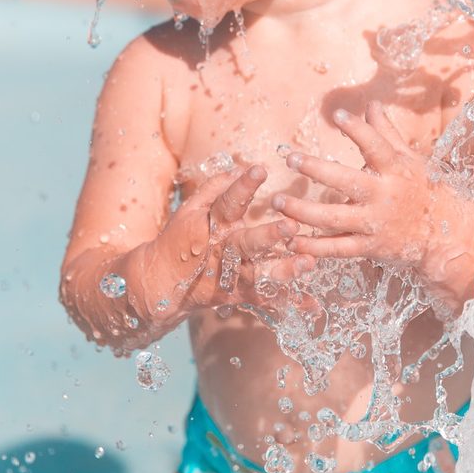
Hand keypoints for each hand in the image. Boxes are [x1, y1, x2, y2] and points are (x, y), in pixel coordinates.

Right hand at [164, 165, 304, 311]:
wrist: (160, 284)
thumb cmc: (178, 240)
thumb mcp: (188, 211)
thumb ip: (213, 189)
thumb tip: (236, 168)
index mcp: (211, 226)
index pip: (228, 202)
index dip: (243, 186)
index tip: (260, 169)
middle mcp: (222, 251)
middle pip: (247, 243)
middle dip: (269, 235)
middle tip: (292, 226)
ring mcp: (231, 276)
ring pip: (259, 274)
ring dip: (284, 270)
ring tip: (308, 263)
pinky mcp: (238, 295)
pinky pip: (266, 299)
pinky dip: (289, 301)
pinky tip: (312, 304)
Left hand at [272, 103, 473, 311]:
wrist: (442, 233)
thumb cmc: (420, 188)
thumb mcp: (408, 159)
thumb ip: (386, 133)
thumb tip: (371, 104)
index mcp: (395, 169)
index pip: (376, 146)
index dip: (358, 130)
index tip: (337, 115)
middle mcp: (384, 195)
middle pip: (346, 181)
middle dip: (316, 169)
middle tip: (291, 158)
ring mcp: (375, 223)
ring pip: (334, 217)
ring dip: (303, 211)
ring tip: (278, 201)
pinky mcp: (369, 247)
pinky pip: (337, 248)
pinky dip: (313, 247)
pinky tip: (291, 240)